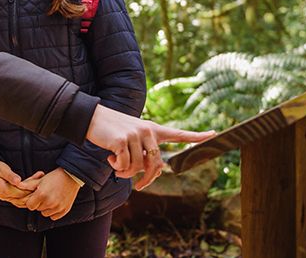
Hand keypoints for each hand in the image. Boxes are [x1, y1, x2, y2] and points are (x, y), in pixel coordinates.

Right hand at [0, 161, 43, 207]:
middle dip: (33, 192)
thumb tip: (18, 181)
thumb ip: (10, 176)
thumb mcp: (2, 169)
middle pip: (22, 198)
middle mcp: (5, 196)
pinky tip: (34, 188)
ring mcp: (7, 197)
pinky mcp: (9, 195)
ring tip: (40, 185)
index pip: (20, 193)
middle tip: (43, 185)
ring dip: (31, 194)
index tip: (40, 184)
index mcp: (3, 191)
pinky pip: (20, 198)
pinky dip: (27, 194)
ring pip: (22, 200)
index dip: (30, 189)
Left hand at [24, 168, 80, 220]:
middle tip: (45, 194)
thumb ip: (28, 185)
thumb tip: (17, 185)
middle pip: (37, 209)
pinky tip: (56, 202)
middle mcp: (49, 203)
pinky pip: (54, 216)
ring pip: (45, 214)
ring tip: (51, 197)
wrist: (71, 177)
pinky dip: (54, 211)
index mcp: (41, 195)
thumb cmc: (54, 177)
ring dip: (46, 208)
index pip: (30, 206)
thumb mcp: (40, 179)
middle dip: (39, 203)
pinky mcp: (64, 211)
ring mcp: (57, 208)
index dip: (31, 201)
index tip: (36, 196)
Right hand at [85, 105, 215, 189]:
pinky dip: (117, 167)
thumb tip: (152, 172)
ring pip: (138, 167)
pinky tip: (110, 158)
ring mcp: (135, 135)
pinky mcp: (122, 140)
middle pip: (156, 164)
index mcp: (153, 129)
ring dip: (125, 173)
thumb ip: (143, 152)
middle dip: (148, 180)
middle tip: (140, 188)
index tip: (214, 134)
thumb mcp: (132, 139)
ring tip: (116, 163)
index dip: (196, 136)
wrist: (92, 118)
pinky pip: (124, 165)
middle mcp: (147, 131)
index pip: (178, 134)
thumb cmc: (112, 131)